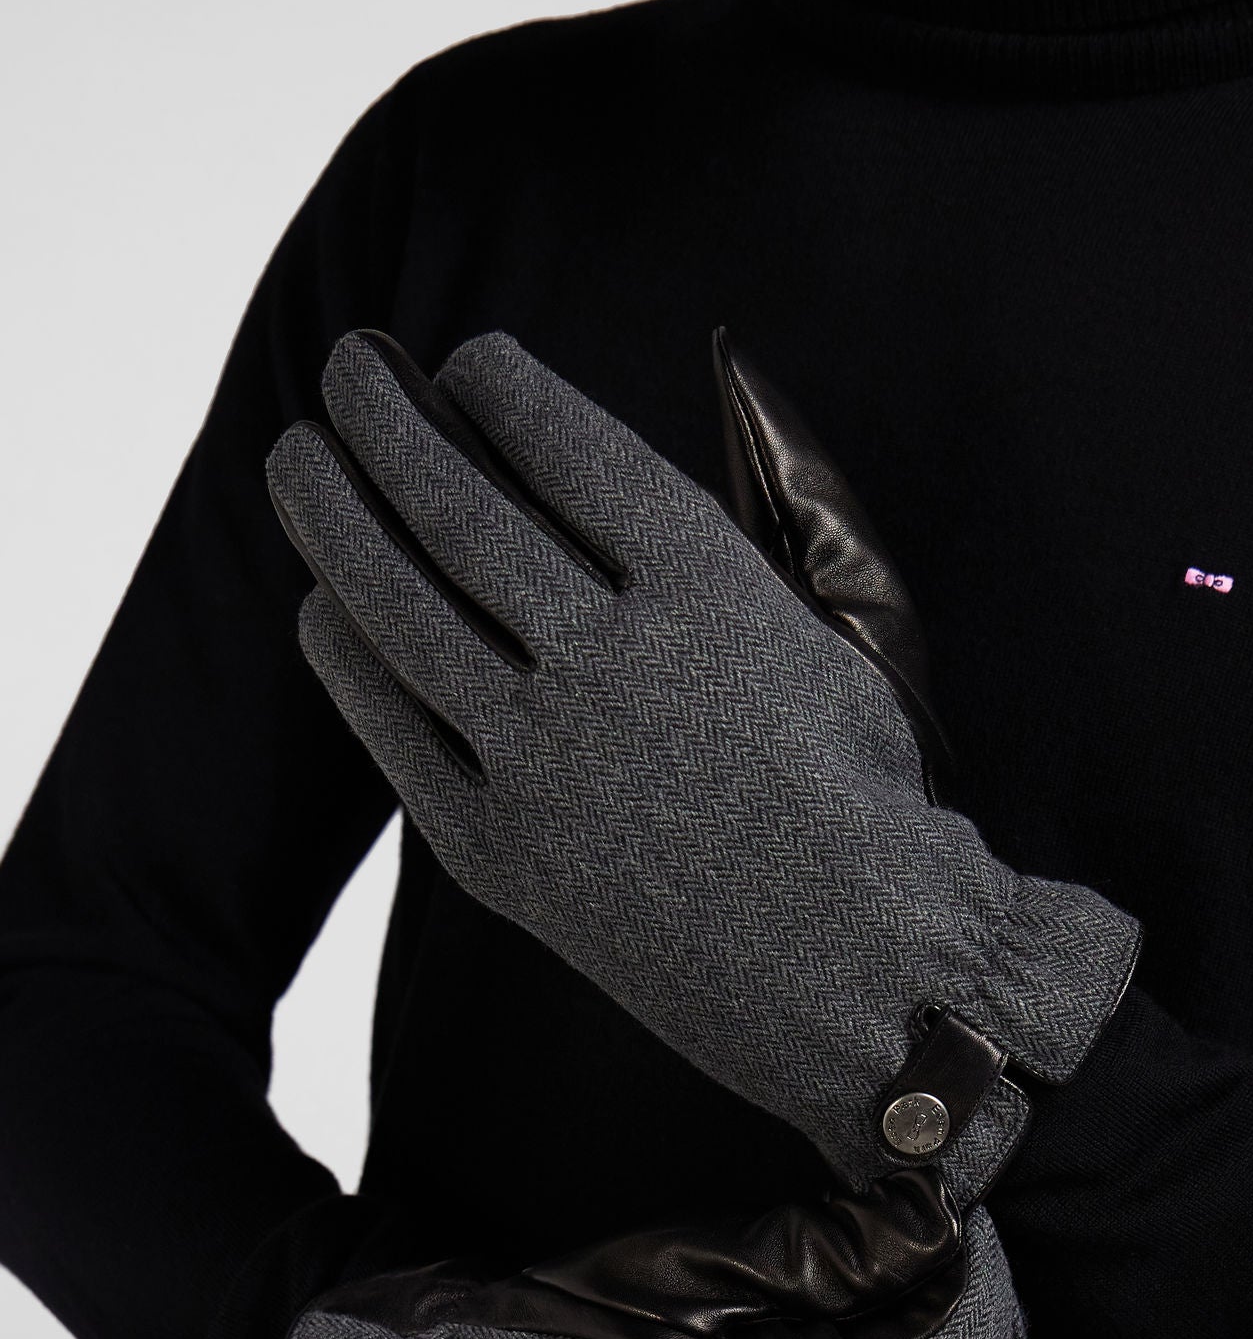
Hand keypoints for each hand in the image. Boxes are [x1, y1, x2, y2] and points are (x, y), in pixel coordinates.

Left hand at [265, 328, 1137, 1202]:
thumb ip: (779, 511)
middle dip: (386, 422)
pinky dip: (346, 659)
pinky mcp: (501, 852)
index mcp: (710, 594)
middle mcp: (611, 666)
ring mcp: (544, 765)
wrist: (862, 974)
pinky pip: (393, 731)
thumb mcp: (849, 630)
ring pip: (401, 609)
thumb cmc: (868, 798)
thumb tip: (734, 381)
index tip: (468, 364)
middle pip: (457, 509)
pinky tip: (325, 609)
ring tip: (299, 462)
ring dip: (334, 519)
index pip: (563, 447)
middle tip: (348, 372)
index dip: (497, 388)